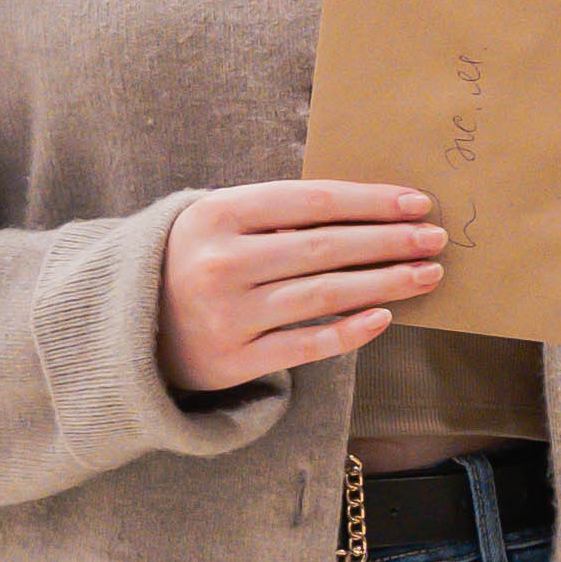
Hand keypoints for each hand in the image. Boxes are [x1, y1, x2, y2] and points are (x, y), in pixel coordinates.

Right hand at [156, 177, 444, 395]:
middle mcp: (221, 263)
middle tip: (435, 239)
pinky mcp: (234, 360)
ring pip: (324, 295)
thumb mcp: (218, 221)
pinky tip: (385, 316)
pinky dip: (350, 331)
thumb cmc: (190, 260)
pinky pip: (307, 345)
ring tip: (426, 275)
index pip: (314, 202)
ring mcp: (228, 315)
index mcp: (218, 215)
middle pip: (326, 248)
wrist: (124, 324)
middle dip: (389, 242)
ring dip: (384, 283)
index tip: (418, 203)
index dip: (372, 201)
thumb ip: (276, 213)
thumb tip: (367, 210)